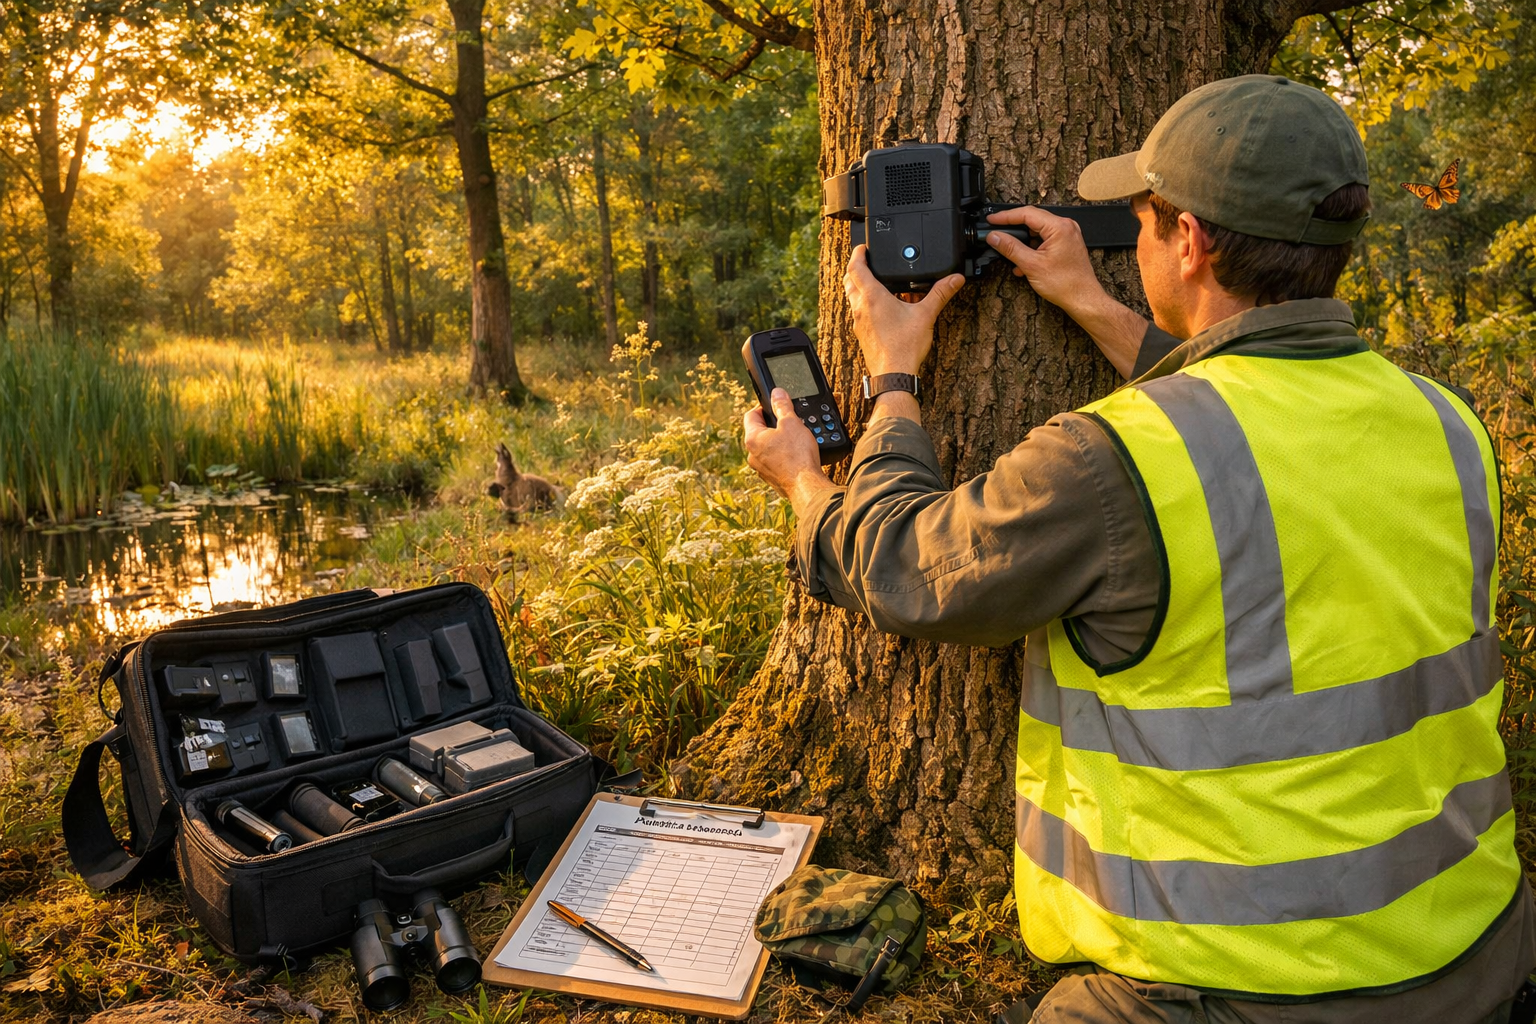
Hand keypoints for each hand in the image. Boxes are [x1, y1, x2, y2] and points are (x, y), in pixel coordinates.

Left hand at [743, 388, 836, 508]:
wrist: (806, 486)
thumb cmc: (797, 455)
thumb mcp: (792, 423)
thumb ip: (782, 406)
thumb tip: (777, 393)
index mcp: (752, 439)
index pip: (751, 415)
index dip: (763, 407)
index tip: (775, 405)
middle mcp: (752, 455)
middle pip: (760, 432)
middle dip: (774, 426)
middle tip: (789, 423)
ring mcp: (761, 469)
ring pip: (768, 449)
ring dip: (779, 442)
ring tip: (796, 440)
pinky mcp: (773, 479)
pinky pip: (776, 462)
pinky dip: (784, 457)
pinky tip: (797, 456)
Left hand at [843, 245, 964, 376]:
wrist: (893, 375)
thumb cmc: (904, 348)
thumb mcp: (925, 316)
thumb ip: (940, 294)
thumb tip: (954, 279)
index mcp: (872, 298)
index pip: (855, 268)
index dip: (857, 254)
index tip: (863, 247)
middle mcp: (861, 308)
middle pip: (849, 281)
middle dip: (855, 268)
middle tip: (866, 262)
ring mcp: (859, 322)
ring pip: (852, 297)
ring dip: (859, 286)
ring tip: (875, 283)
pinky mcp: (862, 334)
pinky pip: (858, 313)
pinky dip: (864, 304)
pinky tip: (881, 309)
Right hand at [983, 206, 1147, 377]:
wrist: (1083, 299)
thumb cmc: (1066, 284)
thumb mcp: (1031, 265)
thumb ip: (1010, 248)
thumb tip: (995, 237)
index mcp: (1059, 227)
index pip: (1026, 213)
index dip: (1005, 216)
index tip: (992, 220)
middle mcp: (1065, 227)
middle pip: (1032, 219)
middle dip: (1013, 228)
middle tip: (996, 231)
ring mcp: (1067, 235)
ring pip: (1038, 231)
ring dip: (1022, 241)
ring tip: (1008, 251)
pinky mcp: (1066, 245)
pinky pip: (1045, 240)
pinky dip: (1032, 248)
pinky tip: (1022, 262)